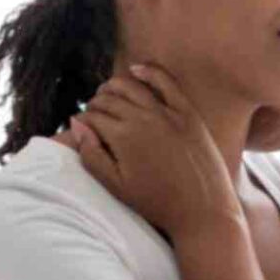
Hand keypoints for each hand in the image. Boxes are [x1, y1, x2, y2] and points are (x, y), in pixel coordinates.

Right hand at [60, 63, 243, 240]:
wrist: (203, 211)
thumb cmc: (157, 203)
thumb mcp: (116, 186)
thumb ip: (91, 155)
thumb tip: (76, 124)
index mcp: (122, 137)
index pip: (92, 117)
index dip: (82, 121)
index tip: (82, 128)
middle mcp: (143, 118)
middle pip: (109, 100)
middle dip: (95, 105)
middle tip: (94, 114)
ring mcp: (167, 113)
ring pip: (131, 86)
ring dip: (114, 87)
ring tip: (107, 94)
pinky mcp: (188, 113)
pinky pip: (166, 82)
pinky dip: (149, 72)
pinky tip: (136, 69)